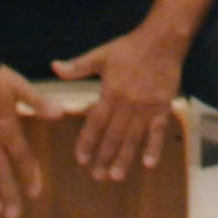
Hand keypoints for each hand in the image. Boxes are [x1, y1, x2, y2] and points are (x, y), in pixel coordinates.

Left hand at [51, 26, 184, 181]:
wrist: (162, 41)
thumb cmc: (129, 48)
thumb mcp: (101, 54)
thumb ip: (78, 66)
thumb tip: (54, 67)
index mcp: (110, 93)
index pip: (95, 123)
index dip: (87, 142)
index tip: (81, 159)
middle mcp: (127, 104)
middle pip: (113, 136)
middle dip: (103, 157)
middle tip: (97, 176)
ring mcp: (146, 108)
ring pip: (133, 138)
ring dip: (124, 159)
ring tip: (115, 176)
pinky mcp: (163, 108)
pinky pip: (158, 132)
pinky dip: (153, 148)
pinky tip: (148, 164)